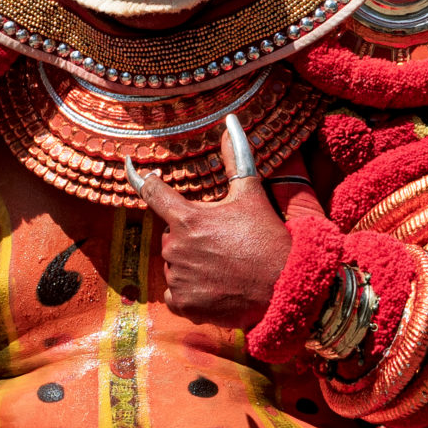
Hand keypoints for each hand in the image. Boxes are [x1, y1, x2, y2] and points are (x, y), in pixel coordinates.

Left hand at [131, 126, 293, 323]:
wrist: (285, 288)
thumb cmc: (268, 239)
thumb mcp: (251, 195)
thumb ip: (236, 158)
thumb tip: (230, 123)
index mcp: (187, 219)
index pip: (152, 192)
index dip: (149, 180)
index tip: (142, 172)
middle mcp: (176, 248)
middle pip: (171, 233)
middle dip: (190, 234)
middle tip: (221, 241)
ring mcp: (178, 278)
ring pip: (174, 264)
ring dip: (191, 263)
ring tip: (223, 267)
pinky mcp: (184, 304)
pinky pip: (175, 294)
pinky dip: (189, 291)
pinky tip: (214, 288)